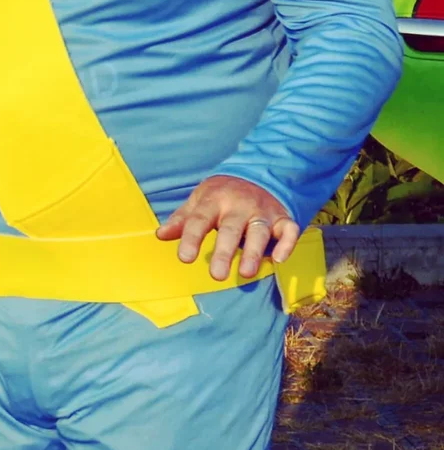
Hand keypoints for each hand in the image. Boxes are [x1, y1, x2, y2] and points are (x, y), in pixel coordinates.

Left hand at [157, 173, 298, 281]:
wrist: (257, 173)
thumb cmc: (220, 195)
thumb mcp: (198, 201)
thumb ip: (181, 219)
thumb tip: (161, 235)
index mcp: (213, 201)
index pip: (199, 220)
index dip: (192, 238)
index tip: (185, 258)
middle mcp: (239, 206)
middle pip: (230, 229)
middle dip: (224, 252)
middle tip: (217, 275)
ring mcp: (262, 211)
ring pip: (259, 231)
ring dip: (253, 252)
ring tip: (245, 273)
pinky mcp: (282, 217)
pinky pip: (289, 229)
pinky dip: (287, 243)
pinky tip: (278, 259)